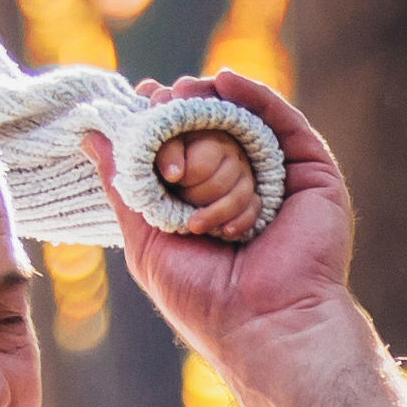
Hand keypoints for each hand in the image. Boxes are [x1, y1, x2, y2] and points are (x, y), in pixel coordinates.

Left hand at [95, 71, 355, 367]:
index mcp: (207, 204)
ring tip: (185, 92)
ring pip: (245, 124)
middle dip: (182, 111)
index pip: (182, 147)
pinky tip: (226, 80)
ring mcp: (280, 180)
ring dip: (212, 104)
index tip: (138, 100)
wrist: (265, 325)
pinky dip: (257, 96)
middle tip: (158, 100)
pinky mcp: (315, 176)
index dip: (159, 121)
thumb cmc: (205, 299)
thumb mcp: (146, 241)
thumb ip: (123, 188)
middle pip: (212, 129)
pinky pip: (285, 124)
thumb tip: (91, 136)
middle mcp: (244, 188)